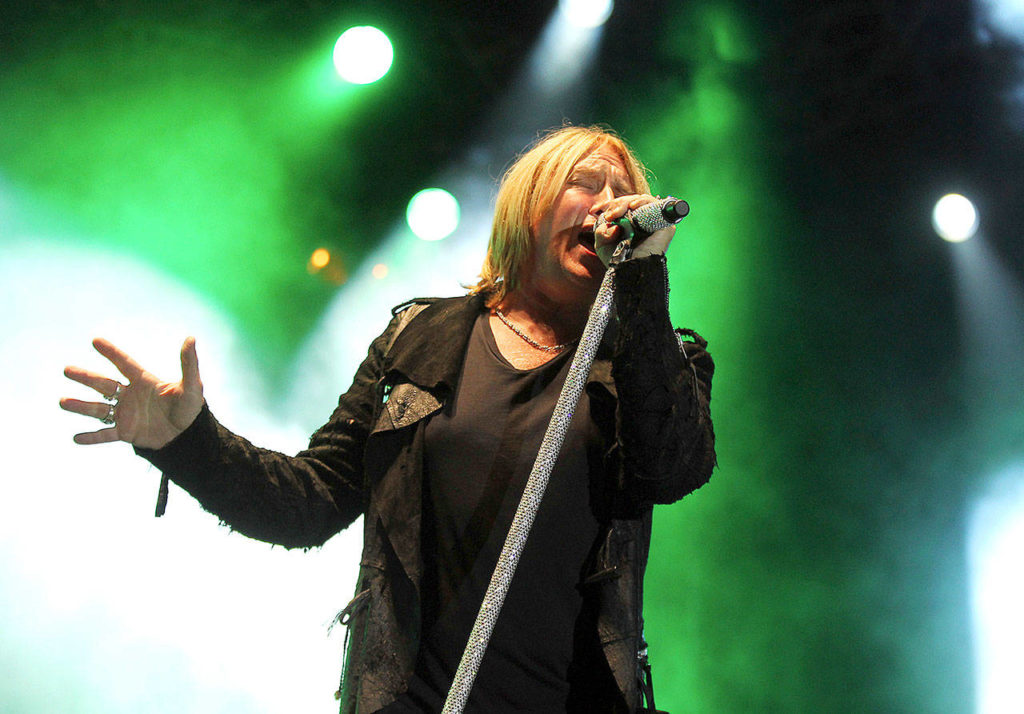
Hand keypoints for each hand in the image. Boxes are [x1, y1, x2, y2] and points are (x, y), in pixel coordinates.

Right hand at [60, 337, 204, 448]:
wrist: (189, 436)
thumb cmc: (191, 408)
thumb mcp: (192, 386)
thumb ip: (189, 363)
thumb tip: (191, 338)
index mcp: (144, 382)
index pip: (124, 364)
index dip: (111, 352)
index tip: (95, 340)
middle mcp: (131, 396)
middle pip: (104, 384)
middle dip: (86, 377)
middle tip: (67, 370)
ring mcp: (126, 415)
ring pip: (99, 409)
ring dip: (81, 406)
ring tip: (63, 402)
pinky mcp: (127, 433)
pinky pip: (105, 435)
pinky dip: (92, 437)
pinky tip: (76, 438)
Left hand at [594, 194, 674, 265]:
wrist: (631, 271)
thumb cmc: (617, 261)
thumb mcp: (602, 244)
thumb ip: (601, 231)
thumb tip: (613, 223)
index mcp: (629, 225)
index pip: (620, 207)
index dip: (608, 205)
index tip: (593, 210)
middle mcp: (642, 222)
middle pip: (629, 202)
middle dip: (616, 205)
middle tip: (610, 216)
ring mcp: (653, 221)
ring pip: (641, 201)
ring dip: (626, 203)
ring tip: (617, 214)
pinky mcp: (664, 223)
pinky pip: (655, 204)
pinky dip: (643, 201)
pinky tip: (632, 207)